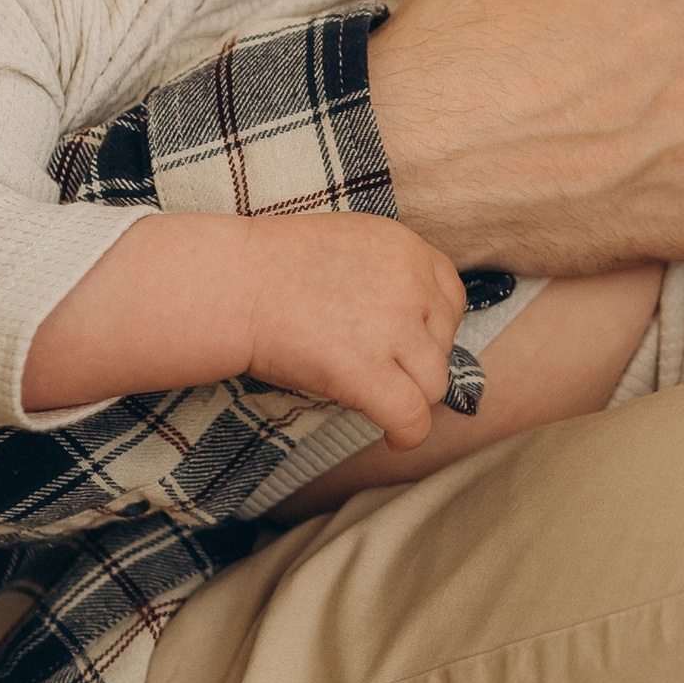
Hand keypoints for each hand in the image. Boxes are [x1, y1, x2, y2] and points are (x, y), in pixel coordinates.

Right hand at [246, 213, 472, 448]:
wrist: (232, 285)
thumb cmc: (274, 268)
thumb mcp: (351, 244)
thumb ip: (390, 272)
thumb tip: (414, 318)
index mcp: (407, 248)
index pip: (451, 298)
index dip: (432, 328)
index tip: (407, 345)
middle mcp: (410, 283)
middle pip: (443, 343)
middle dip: (416, 361)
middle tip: (378, 369)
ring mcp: (391, 327)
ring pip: (433, 383)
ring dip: (409, 396)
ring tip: (377, 398)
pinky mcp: (365, 370)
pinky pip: (411, 416)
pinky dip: (407, 434)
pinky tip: (392, 438)